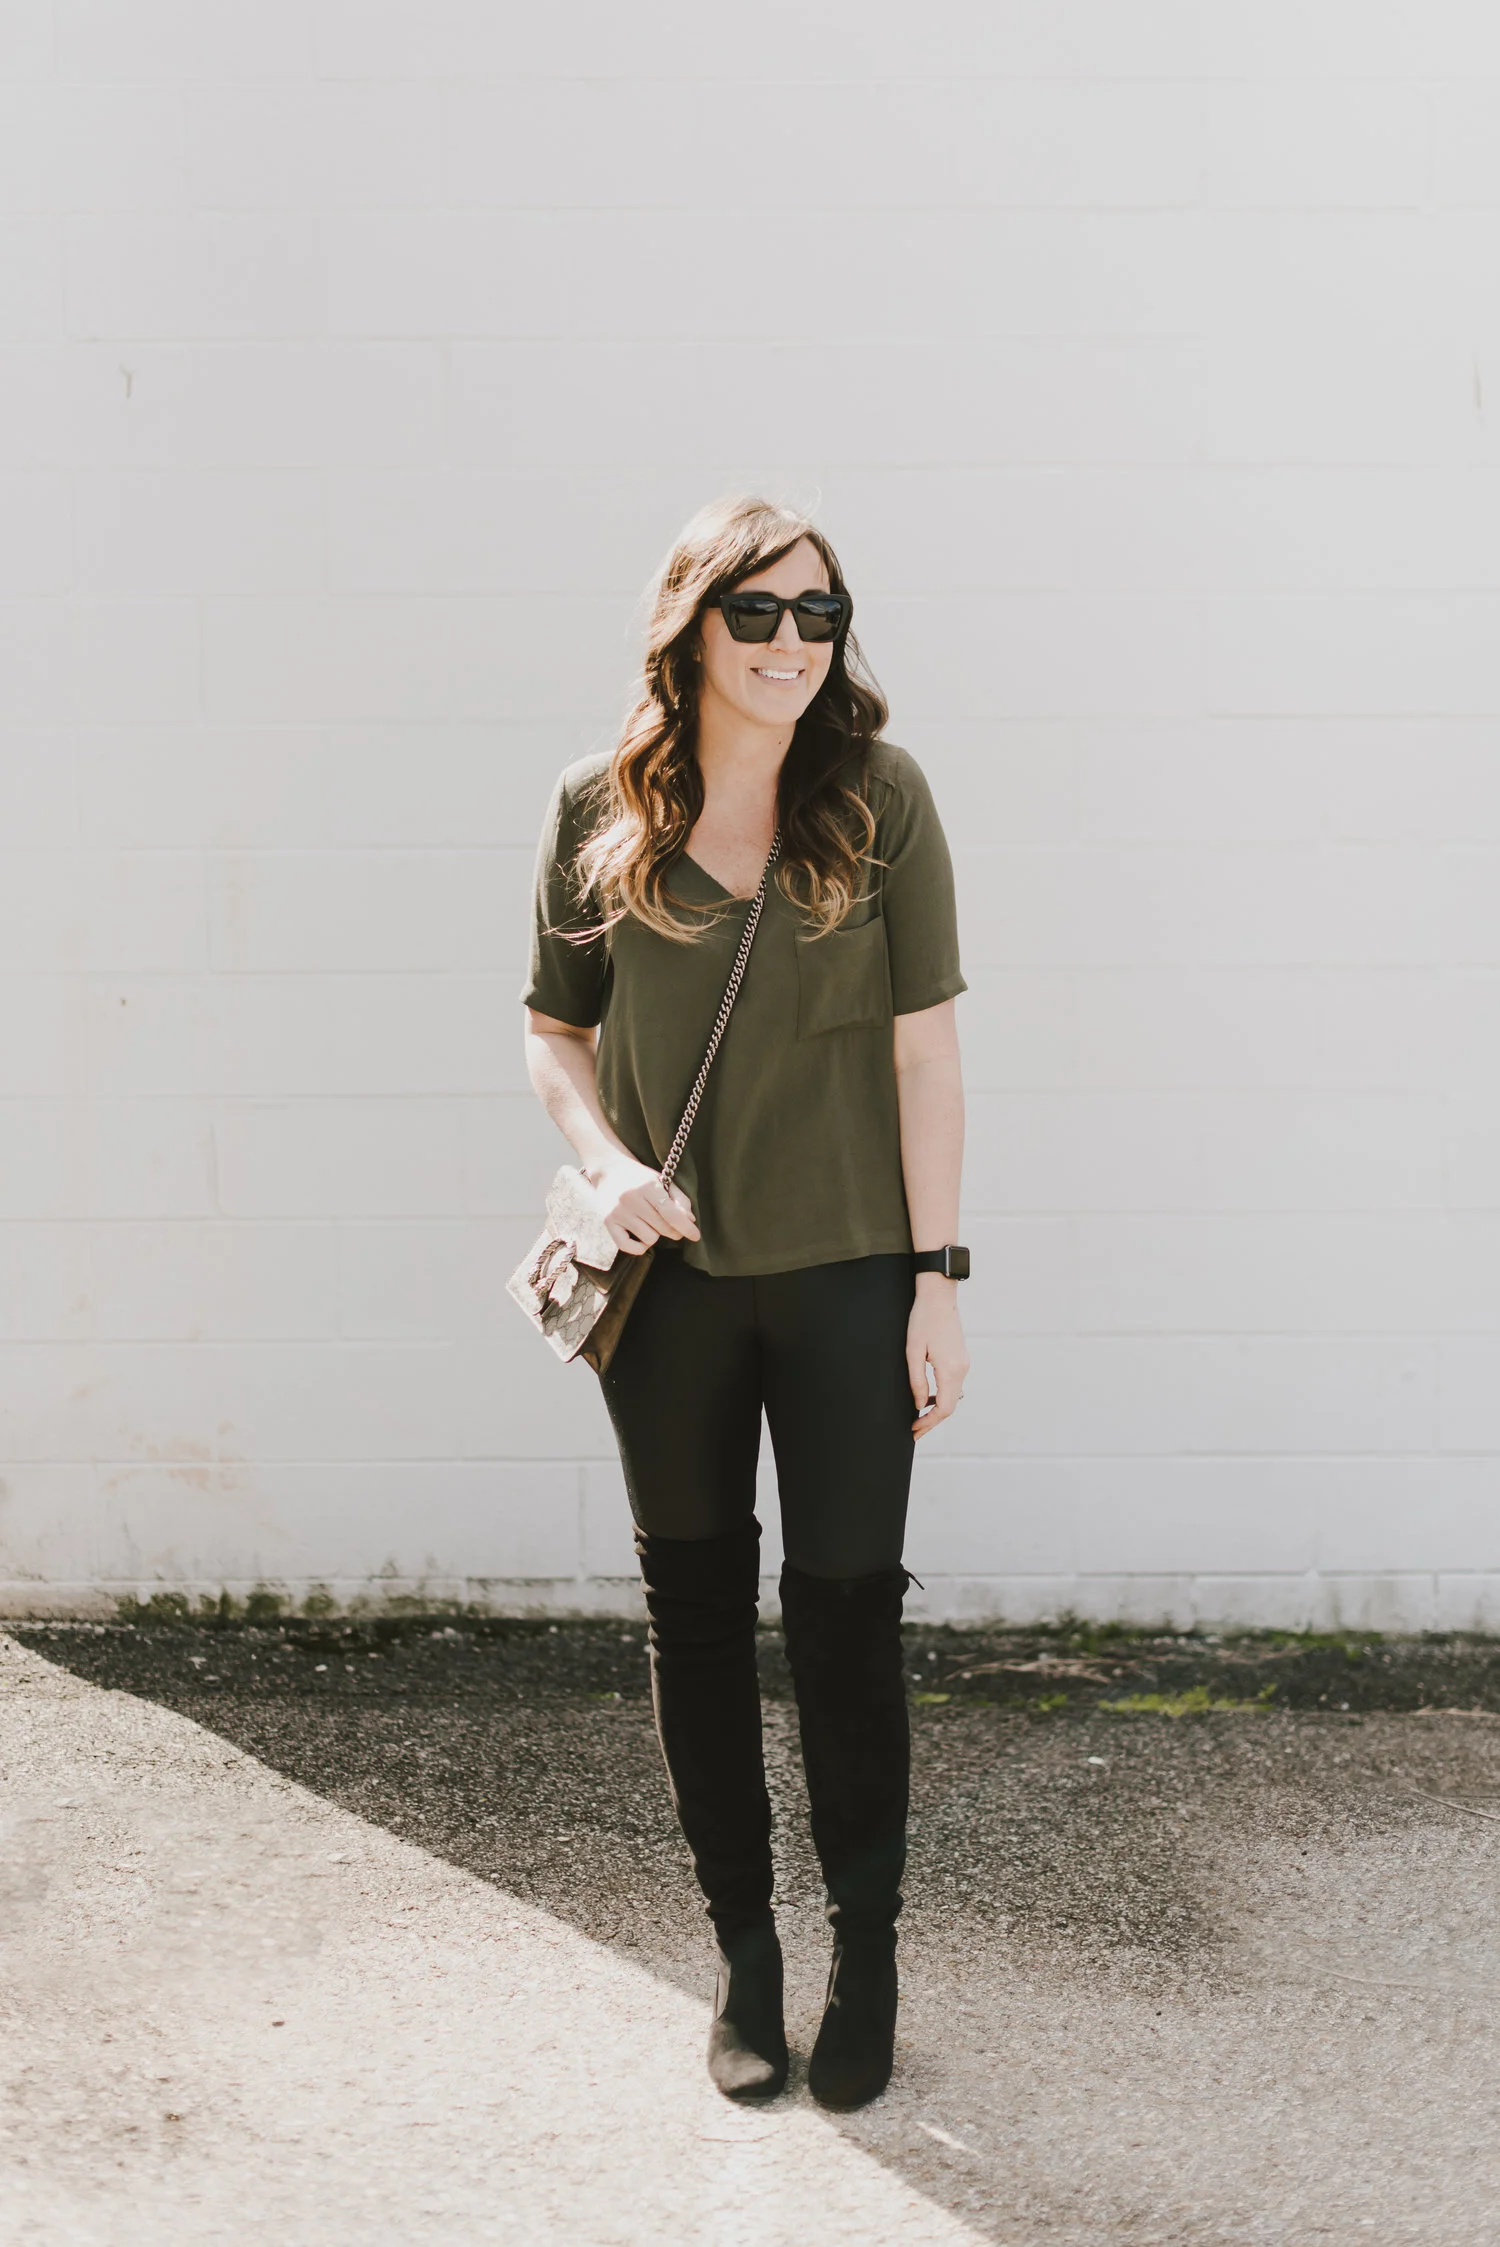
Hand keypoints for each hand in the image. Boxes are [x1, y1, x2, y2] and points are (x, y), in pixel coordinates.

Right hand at [587, 1155, 699, 1256]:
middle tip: (674, 1225)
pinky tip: (641, 1236)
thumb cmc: (640, 1177)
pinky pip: (628, 1247)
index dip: (686, 1227)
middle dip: (674, 1230)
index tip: (696, 1236)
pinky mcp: (607, 1222)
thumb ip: (679, 1199)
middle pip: (662, 1228)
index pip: (671, 1214)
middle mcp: (630, 1200)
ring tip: (651, 1223)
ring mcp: (617, 1212)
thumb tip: (690, 1221)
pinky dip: (639, 1246)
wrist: (608, 1170)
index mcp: (647, 1186)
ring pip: (649, 1239)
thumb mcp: (662, 1181)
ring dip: (655, 1234)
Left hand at [907, 1275, 968, 1437]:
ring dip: (937, 1408)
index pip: (944, 1408)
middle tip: (914, 1429)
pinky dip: (941, 1395)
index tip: (914, 1430)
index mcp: (951, 1369)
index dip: (929, 1423)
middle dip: (932, 1420)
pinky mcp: (961, 1358)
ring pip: (952, 1396)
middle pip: (950, 1406)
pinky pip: (953, 1384)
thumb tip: (920, 1404)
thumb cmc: (923, 1320)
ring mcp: (963, 1363)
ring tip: (918, 1415)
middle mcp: (962, 1369)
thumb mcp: (913, 1351)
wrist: (939, 1296)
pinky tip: (927, 1396)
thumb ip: (917, 1381)